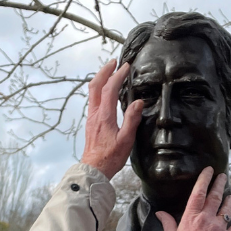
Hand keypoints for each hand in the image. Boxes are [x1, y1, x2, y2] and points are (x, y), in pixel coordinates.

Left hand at [80, 60, 143, 179]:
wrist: (94, 169)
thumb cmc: (111, 157)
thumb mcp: (126, 140)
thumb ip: (132, 120)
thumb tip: (138, 102)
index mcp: (105, 116)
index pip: (110, 89)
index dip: (118, 75)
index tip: (126, 67)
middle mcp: (95, 113)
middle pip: (96, 85)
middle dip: (105, 70)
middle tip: (115, 62)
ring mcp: (91, 117)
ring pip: (92, 91)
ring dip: (101, 78)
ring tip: (110, 72)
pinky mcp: (91, 122)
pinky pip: (93, 99)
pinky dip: (99, 89)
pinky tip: (105, 91)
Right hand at [157, 168, 230, 230]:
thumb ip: (167, 224)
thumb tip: (159, 213)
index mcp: (191, 216)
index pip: (198, 193)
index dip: (204, 179)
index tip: (209, 170)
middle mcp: (207, 218)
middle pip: (215, 197)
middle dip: (219, 184)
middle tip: (223, 176)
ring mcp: (219, 227)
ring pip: (226, 209)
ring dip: (229, 201)